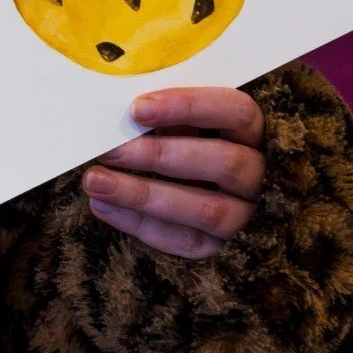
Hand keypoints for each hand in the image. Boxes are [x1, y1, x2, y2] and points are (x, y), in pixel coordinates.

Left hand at [81, 88, 265, 258]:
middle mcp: (256, 172)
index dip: (189, 107)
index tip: (138, 109)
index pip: (235, 111)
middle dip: (159, 155)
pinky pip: (187, 241)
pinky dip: (141, 225)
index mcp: (249, 129)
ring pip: (207, 209)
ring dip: (144, 195)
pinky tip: (104, 206)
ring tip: (96, 181)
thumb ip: (162, 115)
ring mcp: (245, 212)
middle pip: (222, 162)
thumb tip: (118, 112)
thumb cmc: (178, 136)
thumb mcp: (177, 119)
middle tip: (108, 150)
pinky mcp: (222, 245)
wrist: (190, 184)